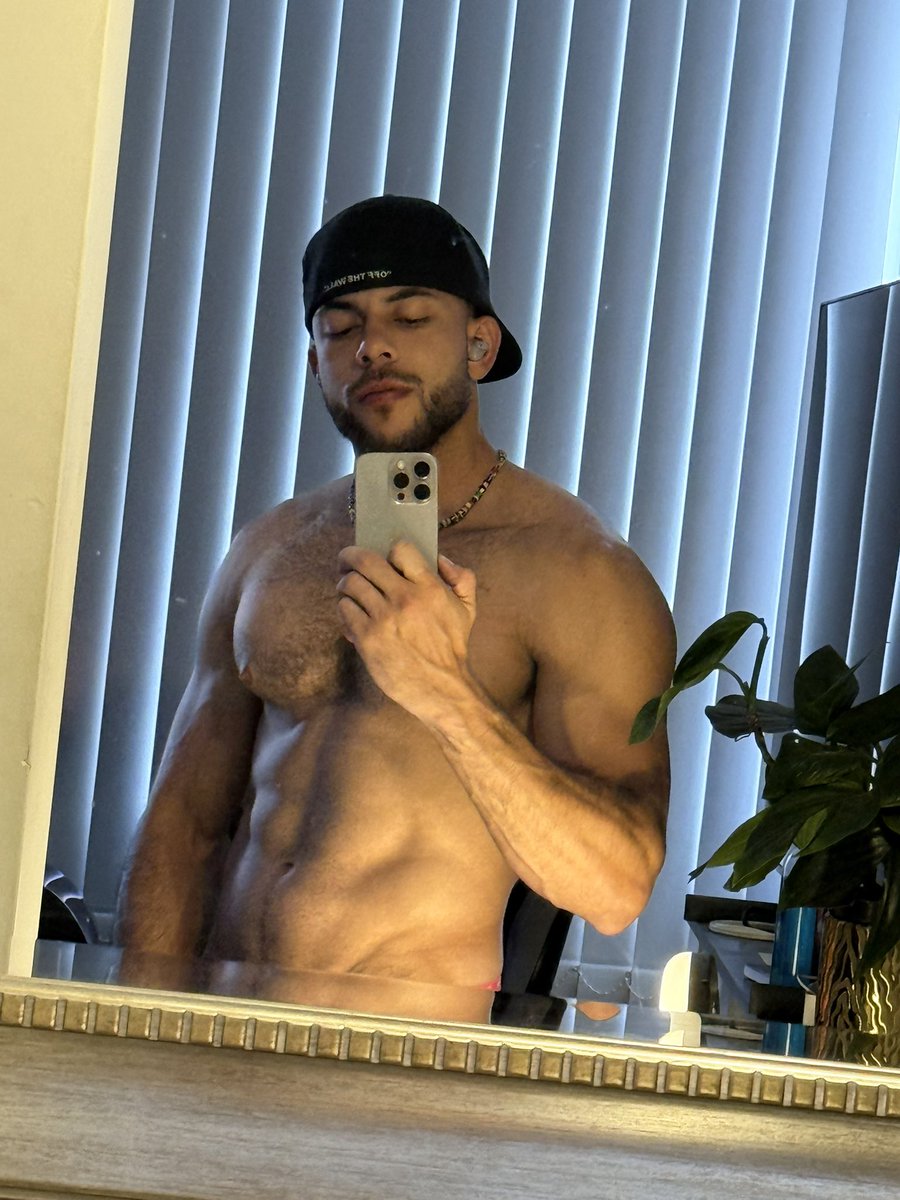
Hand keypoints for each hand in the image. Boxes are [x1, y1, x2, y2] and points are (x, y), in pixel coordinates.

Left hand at [336, 541, 476, 716]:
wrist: (440, 687)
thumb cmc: (451, 648)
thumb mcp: (468, 610)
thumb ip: (462, 578)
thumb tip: (441, 558)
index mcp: (430, 588)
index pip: (400, 549)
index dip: (390, 550)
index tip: (385, 558)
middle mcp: (405, 599)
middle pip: (365, 561)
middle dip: (350, 556)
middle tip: (346, 559)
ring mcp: (384, 618)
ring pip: (350, 584)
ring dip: (346, 584)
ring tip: (348, 589)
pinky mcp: (367, 637)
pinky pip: (345, 609)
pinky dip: (345, 608)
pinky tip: (351, 613)